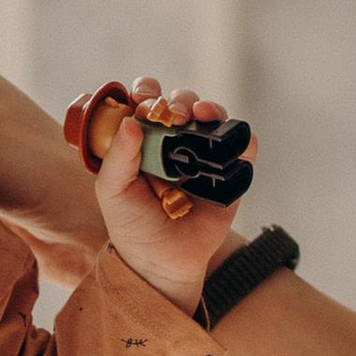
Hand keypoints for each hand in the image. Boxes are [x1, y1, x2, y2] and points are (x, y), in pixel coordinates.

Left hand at [89, 79, 246, 316]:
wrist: (161, 262)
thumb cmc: (133, 225)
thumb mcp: (113, 191)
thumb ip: (118, 157)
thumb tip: (130, 122)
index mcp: (143, 140)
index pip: (146, 102)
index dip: (146, 92)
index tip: (143, 98)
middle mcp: (174, 142)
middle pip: (180, 103)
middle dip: (176, 100)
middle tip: (170, 113)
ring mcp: (203, 155)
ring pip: (211, 116)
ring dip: (206, 107)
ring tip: (197, 116)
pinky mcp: (229, 173)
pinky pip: (243, 145)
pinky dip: (241, 135)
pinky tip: (228, 135)